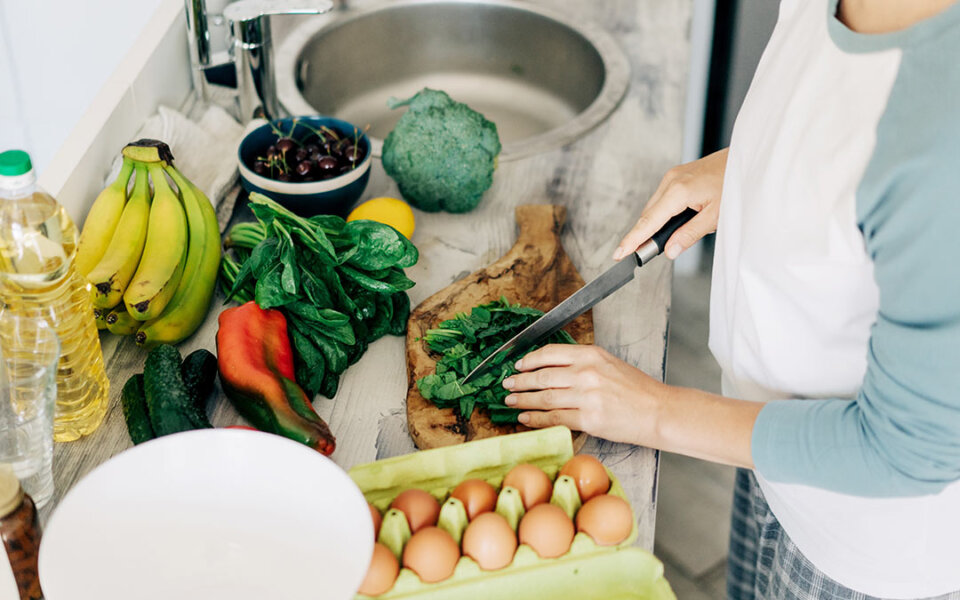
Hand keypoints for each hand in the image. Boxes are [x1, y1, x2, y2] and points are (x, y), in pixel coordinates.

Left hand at [502, 344, 664, 444]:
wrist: (659, 411)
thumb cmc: (638, 390)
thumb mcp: (610, 364)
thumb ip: (583, 364)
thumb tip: (551, 370)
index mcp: (592, 355)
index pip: (551, 353)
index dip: (529, 360)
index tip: (518, 365)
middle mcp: (587, 373)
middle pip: (542, 376)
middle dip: (520, 381)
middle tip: (507, 385)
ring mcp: (587, 397)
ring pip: (544, 398)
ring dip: (523, 401)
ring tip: (511, 402)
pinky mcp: (589, 420)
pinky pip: (554, 418)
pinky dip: (536, 419)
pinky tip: (526, 419)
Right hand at [613, 148, 727, 260]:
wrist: (747, 159)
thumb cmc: (735, 184)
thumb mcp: (715, 216)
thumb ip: (689, 235)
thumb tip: (670, 251)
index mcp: (678, 191)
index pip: (648, 222)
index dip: (632, 240)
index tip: (620, 254)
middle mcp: (670, 180)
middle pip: (648, 215)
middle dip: (642, 236)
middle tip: (643, 255)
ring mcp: (673, 176)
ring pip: (654, 207)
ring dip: (654, 225)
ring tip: (660, 242)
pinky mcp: (678, 175)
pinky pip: (663, 198)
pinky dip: (662, 213)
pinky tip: (672, 224)